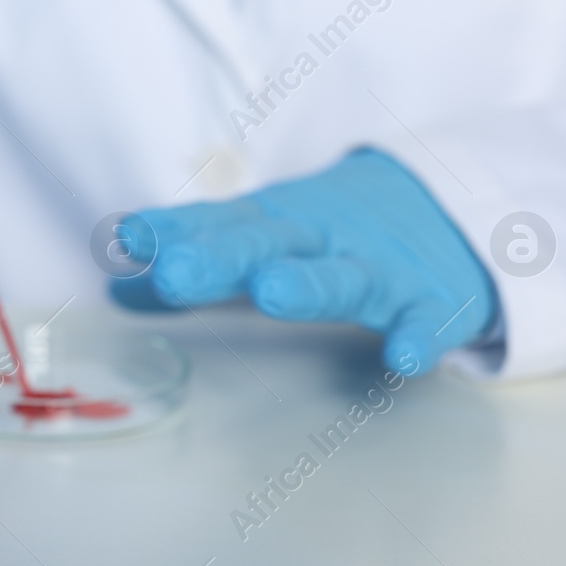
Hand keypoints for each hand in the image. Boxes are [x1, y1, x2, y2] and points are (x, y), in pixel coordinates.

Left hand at [111, 149, 496, 374]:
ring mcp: (377, 267)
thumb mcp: (260, 238)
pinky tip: (403, 359)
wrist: (448, 206)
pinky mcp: (431, 300)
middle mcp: (317, 237)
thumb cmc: (328, 234)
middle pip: (265, 243)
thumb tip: (116, 286)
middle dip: (220, 256)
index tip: (128, 237)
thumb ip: (192, 262)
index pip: (215, 224)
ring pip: (340, 276)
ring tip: (271, 293)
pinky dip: (419, 336)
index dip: (173, 231)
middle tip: (175, 271)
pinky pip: (427, 321)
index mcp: (271, 223)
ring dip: (308, 283)